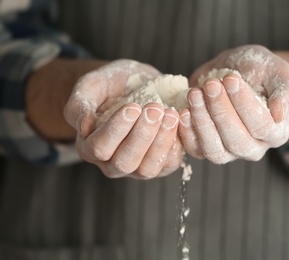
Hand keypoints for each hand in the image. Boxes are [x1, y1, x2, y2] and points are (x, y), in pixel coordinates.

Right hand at [64, 60, 183, 178]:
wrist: (135, 84)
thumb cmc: (111, 85)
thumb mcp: (90, 86)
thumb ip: (79, 105)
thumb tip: (84, 127)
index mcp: (90, 146)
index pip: (100, 148)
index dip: (117, 130)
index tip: (133, 107)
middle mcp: (112, 163)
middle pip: (125, 162)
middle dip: (142, 136)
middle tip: (155, 109)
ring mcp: (137, 167)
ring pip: (147, 168)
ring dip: (161, 142)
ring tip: (170, 115)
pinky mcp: (160, 164)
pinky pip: (168, 164)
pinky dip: (176, 145)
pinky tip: (179, 122)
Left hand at [179, 45, 288, 163]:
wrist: (237, 72)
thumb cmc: (260, 72)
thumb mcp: (278, 73)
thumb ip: (285, 92)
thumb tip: (280, 114)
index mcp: (276, 132)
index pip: (261, 126)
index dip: (244, 104)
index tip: (230, 79)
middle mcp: (254, 148)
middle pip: (237, 141)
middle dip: (221, 112)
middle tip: (211, 85)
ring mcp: (229, 152)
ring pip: (215, 150)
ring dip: (202, 122)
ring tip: (194, 94)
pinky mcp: (206, 148)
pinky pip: (195, 149)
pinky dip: (187, 131)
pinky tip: (183, 110)